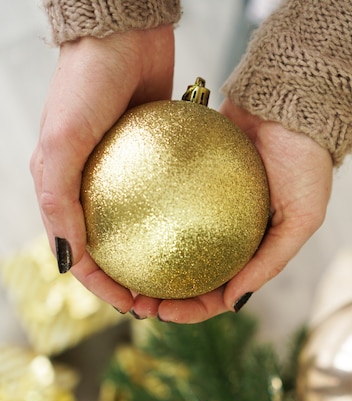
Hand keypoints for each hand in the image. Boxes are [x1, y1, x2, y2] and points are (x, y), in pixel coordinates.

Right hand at [30, 25, 174, 311]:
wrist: (122, 32)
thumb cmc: (84, 83)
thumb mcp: (62, 142)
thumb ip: (58, 200)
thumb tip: (66, 261)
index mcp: (61, 191)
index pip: (79, 257)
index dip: (102, 287)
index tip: (131, 305)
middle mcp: (90, 188)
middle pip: (110, 250)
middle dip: (130, 281)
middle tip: (159, 300)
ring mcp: (122, 176)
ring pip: (137, 231)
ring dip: (154, 258)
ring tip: (180, 277)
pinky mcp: (151, 160)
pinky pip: (162, 200)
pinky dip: (173, 222)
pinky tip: (195, 234)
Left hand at [135, 98, 332, 322]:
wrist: (290, 102)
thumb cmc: (306, 161)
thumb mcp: (302, 218)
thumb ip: (270, 261)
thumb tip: (231, 302)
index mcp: (251, 252)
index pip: (218, 293)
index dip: (191, 310)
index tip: (163, 313)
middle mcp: (226, 236)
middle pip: (189, 276)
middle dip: (163, 296)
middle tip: (136, 302)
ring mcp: (205, 211)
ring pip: (172, 248)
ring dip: (149, 266)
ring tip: (122, 275)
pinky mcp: (188, 183)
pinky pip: (164, 207)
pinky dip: (148, 223)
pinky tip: (126, 230)